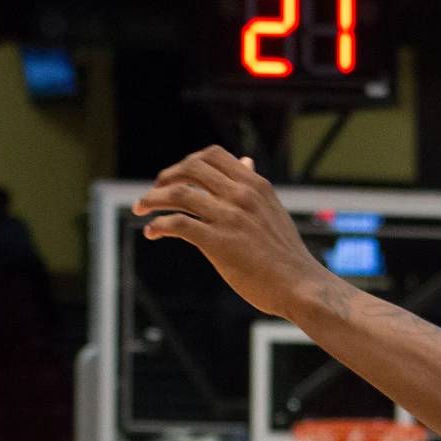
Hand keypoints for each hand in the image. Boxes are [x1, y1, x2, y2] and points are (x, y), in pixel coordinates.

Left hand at [132, 149, 332, 319]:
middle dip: (165, 177)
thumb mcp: (273, 210)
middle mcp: (241, 195)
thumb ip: (253, 187)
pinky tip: (152, 232)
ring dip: (152, 199)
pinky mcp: (218, 242)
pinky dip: (159, 225)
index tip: (175, 177)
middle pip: (191, 168)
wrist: (300, 286)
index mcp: (255, 185)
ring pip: (178, 194)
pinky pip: (178, 224)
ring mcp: (229, 217)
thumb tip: (245, 161)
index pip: (212, 155)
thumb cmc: (285, 255)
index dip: (187, 162)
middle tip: (154, 192)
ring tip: (141, 209)